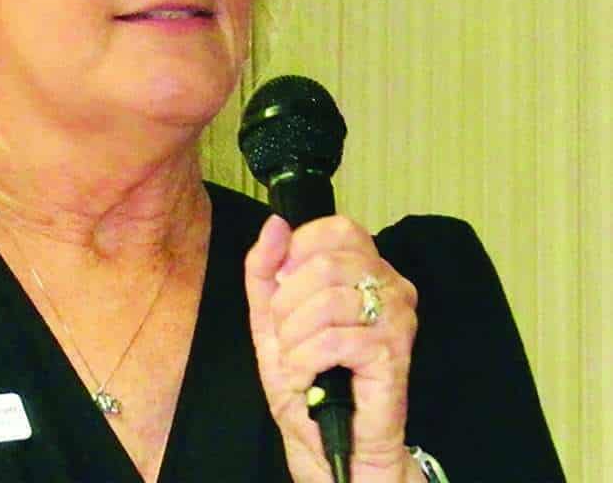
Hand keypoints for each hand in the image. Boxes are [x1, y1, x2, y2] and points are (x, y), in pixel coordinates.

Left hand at [245, 214, 421, 482]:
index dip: (299, 251)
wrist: (327, 438)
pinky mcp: (393, 352)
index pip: (337, 228)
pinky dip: (306, 362)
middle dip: (287, 304)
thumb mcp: (270, 313)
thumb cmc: (306, 374)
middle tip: (286, 334)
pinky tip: (307, 378)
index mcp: (365, 266)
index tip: (283, 285)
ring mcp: (397, 317)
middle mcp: (390, 284)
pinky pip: (335, 340)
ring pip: (328, 301)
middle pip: (325, 264)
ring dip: (294, 337)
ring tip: (295, 359)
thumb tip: (275, 224)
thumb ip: (265, 266)